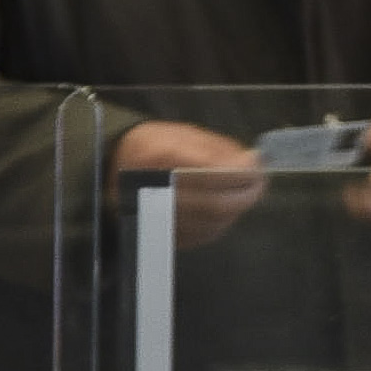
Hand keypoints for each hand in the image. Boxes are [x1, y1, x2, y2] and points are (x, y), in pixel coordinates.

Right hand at [109, 118, 265, 244]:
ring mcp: (158, 218)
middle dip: (244, 195)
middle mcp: (155, 191)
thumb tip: (251, 162)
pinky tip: (227, 209)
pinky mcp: (163, 235)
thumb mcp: (181, 135)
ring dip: (236, 210)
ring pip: (211, 223)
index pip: (208, 172)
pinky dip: (222, 222)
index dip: (238, 173)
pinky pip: (203, 235)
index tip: (257, 166)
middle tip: (259, 183)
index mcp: (157, 157)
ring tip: (246, 193)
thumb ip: (218, 149)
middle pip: (212, 204)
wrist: (111, 171)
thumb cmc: (151, 147)